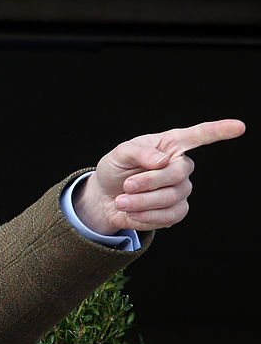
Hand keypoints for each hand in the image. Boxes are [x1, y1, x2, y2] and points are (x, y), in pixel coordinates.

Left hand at [75, 119, 244, 233]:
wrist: (105, 198)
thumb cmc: (115, 170)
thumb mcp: (119, 154)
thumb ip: (138, 152)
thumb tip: (162, 161)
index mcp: (170, 145)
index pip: (199, 136)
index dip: (219, 131)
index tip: (238, 127)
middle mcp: (181, 166)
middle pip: (178, 174)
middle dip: (149, 182)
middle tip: (127, 185)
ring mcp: (181, 190)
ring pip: (171, 198)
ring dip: (141, 202)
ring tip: (121, 201)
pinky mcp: (176, 211)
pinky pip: (168, 216)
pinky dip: (145, 216)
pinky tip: (131, 212)